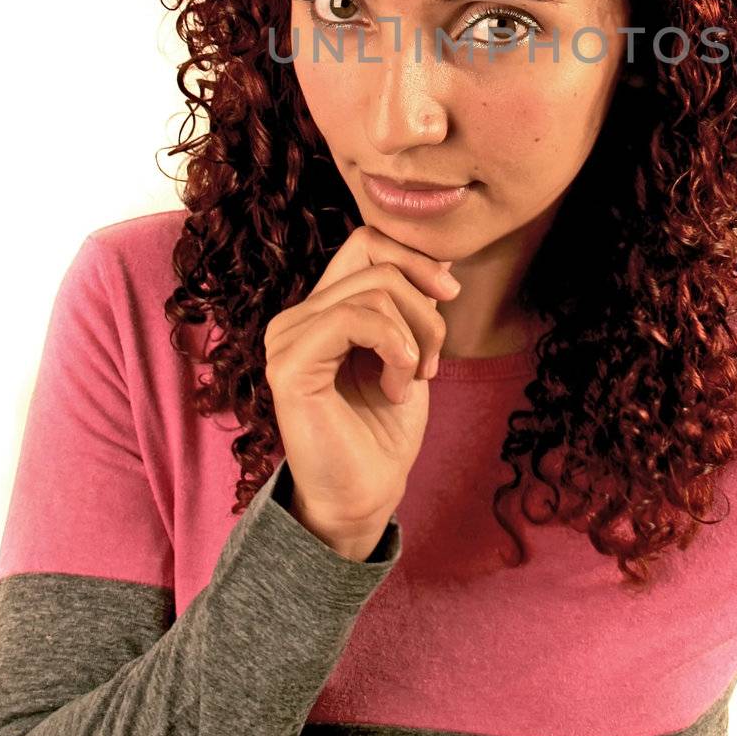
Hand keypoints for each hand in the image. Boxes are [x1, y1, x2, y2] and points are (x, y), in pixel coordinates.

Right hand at [263, 225, 457, 538]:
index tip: (450, 292)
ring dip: (415, 336)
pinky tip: (399, 385)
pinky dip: (394, 347)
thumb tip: (443, 256)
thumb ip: (413, 304)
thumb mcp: (410, 350)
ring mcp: (286, 337)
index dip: (415, 256)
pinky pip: (354, 318)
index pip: (367, 242)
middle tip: (433, 362)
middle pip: (379, 264)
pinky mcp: (289, 364)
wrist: (366, 494)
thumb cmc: (385, 429)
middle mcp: (297, 316)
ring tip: (413, 379)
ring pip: (375, 291)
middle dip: (426, 309)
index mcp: (322, 309)